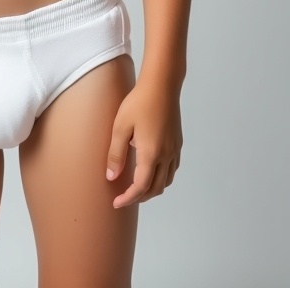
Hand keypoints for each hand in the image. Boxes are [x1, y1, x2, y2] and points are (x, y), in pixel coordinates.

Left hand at [106, 78, 182, 207]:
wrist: (161, 85)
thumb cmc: (138, 103)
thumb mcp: (121, 127)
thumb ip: (116, 154)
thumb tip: (112, 177)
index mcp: (151, 154)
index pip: (140, 187)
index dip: (128, 198)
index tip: (116, 203)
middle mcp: (166, 155)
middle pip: (156, 188)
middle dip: (140, 196)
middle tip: (124, 196)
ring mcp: (174, 150)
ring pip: (166, 180)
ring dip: (152, 188)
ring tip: (136, 186)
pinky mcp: (177, 143)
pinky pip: (172, 169)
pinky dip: (162, 177)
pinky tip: (151, 169)